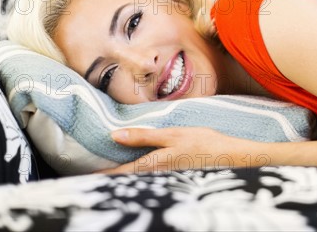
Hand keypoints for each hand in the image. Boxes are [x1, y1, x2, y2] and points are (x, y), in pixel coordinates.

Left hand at [96, 127, 271, 173]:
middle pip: (127, 181)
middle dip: (109, 181)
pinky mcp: (175, 178)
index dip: (101, 177)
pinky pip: (151, 180)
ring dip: (124, 179)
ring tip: (109, 177)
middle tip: (91, 180)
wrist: (233, 158)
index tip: (83, 180)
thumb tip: (114, 135)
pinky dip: (139, 177)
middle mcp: (157, 176)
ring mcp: (167, 179)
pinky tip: (138, 173)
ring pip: (138, 181)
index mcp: (153, 164)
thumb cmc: (204, 143)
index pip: (120, 174)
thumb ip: (144, 136)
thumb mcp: (173, 135)